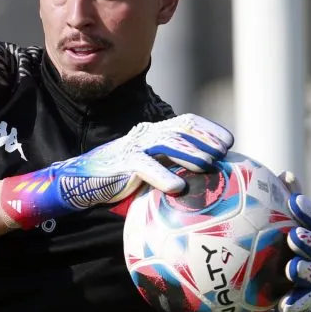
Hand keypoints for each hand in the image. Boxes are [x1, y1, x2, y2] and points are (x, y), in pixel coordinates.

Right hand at [0, 114, 233, 228]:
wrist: (81, 182)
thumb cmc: (120, 180)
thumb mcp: (149, 171)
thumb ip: (171, 170)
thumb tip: (204, 184)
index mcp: (154, 133)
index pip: (185, 123)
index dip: (208, 129)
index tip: (229, 141)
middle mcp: (146, 135)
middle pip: (181, 130)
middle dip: (205, 139)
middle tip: (224, 151)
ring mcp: (134, 148)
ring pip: (166, 144)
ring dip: (190, 153)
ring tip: (208, 165)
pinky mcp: (122, 164)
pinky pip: (145, 168)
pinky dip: (162, 177)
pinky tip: (178, 188)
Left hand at [272, 171, 310, 311]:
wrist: (296, 296)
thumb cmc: (289, 254)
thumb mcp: (287, 229)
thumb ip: (286, 204)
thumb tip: (285, 173)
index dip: (308, 211)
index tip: (295, 201)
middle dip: (308, 241)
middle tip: (294, 235)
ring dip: (303, 270)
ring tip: (293, 268)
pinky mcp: (310, 301)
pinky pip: (304, 303)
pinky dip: (295, 304)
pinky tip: (284, 305)